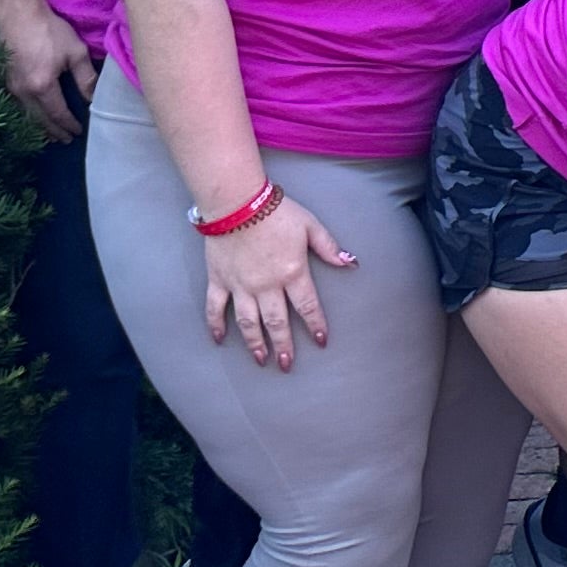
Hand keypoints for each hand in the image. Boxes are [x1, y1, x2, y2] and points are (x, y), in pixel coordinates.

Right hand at [0, 1, 96, 142]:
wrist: (16, 15)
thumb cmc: (48, 31)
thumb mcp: (75, 52)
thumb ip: (85, 77)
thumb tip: (93, 98)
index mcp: (42, 87)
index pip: (58, 114)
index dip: (68, 125)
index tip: (78, 132)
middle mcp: (23, 92)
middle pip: (40, 119)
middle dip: (54, 131)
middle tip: (65, 140)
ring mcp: (11, 86)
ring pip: (27, 114)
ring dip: (40, 125)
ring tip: (52, 133)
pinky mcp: (6, 79)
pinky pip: (19, 104)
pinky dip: (30, 114)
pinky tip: (35, 114)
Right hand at [202, 192, 354, 370]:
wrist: (237, 201)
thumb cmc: (277, 211)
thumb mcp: (310, 225)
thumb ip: (329, 247)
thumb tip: (350, 263)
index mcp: (292, 272)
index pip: (307, 306)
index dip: (315, 325)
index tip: (321, 341)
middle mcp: (266, 285)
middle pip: (276, 322)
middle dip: (283, 345)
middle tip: (287, 364)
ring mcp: (240, 285)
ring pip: (248, 322)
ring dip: (255, 343)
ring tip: (261, 360)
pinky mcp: (219, 280)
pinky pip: (215, 308)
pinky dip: (216, 325)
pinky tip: (220, 340)